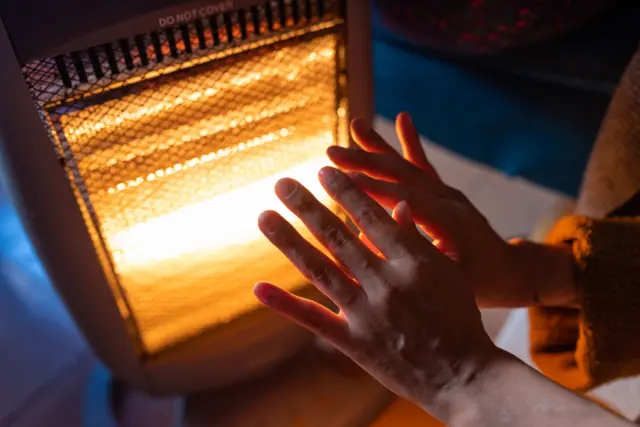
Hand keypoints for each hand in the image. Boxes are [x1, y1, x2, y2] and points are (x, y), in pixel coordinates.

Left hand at [253, 166, 499, 421]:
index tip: (323, 170)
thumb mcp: (449, 271)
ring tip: (264, 216)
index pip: (372, 218)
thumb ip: (418, 239)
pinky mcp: (353, 343)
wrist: (464, 376)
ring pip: (320, 269)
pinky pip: (314, 319)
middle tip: (281, 183)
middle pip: (338, 237)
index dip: (345, 192)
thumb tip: (396, 206)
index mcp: (413, 262)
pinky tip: (259, 287)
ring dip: (289, 241)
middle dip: (307, 206)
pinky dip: (285, 303)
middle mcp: (385, 283)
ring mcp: (366, 314)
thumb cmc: (459, 318)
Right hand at [326, 113, 576, 307]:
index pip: (406, 199)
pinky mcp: (446, 191)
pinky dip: (411, 142)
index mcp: (451, 223)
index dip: (372, 188)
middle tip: (331, 152)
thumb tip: (373, 238)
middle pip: (402, 175)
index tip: (340, 178)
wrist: (511, 272)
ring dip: (379, 147)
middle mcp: (450, 200)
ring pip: (408, 166)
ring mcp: (449, 193)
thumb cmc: (480, 285)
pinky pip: (424, 165)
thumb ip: (416, 259)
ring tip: (356, 124)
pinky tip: (403, 118)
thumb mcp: (450, 280)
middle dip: (365, 162)